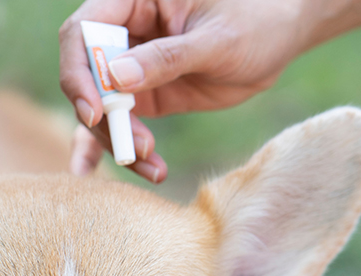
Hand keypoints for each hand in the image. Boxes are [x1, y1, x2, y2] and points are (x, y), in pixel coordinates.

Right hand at [60, 0, 313, 181]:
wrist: (280, 38)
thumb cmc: (255, 20)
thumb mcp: (217, 39)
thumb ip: (167, 58)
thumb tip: (115, 78)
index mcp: (132, 1)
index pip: (82, 33)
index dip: (80, 73)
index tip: (96, 112)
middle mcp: (123, 32)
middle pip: (86, 77)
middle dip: (103, 117)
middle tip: (133, 147)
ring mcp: (130, 67)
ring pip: (101, 108)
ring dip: (117, 140)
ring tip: (149, 163)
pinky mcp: (144, 96)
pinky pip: (116, 122)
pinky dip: (111, 147)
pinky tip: (90, 172)